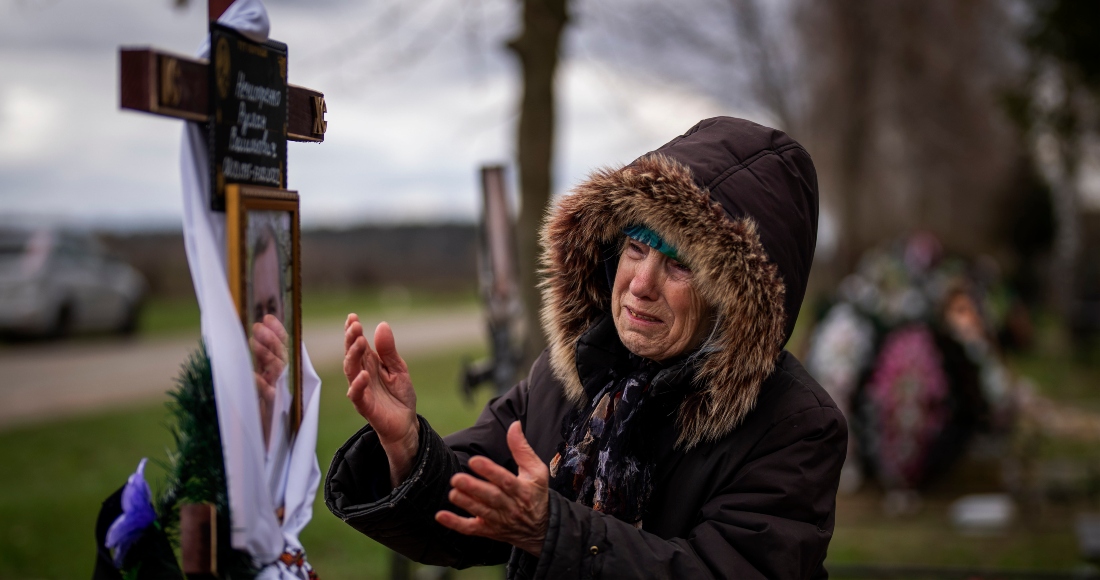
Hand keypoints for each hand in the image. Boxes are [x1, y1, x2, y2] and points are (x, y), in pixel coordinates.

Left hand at [251, 314, 287, 445]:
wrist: (259, 448)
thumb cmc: (252, 418)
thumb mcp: (250, 388)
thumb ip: (253, 368)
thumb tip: (245, 343)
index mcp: (276, 376)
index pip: (281, 349)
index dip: (277, 333)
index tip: (268, 317)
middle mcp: (280, 383)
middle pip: (281, 356)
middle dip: (272, 339)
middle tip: (258, 325)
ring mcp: (278, 396)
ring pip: (277, 370)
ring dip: (266, 354)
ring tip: (253, 340)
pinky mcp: (272, 411)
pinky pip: (267, 394)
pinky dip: (258, 383)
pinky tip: (251, 374)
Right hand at [344, 314, 417, 485]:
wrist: (406, 423)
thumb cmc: (399, 395)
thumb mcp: (399, 368)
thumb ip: (389, 350)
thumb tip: (382, 325)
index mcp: (370, 364)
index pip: (358, 344)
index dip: (353, 331)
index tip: (352, 317)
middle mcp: (362, 375)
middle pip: (352, 355)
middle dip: (351, 339)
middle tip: (354, 325)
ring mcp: (362, 390)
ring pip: (351, 371)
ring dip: (353, 356)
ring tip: (359, 342)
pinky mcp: (365, 406)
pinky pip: (357, 395)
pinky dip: (358, 385)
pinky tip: (364, 374)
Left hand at [435, 421, 548, 556]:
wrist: (541, 529)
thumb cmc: (536, 494)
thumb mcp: (536, 470)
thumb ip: (522, 448)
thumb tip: (515, 425)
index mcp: (523, 490)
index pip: (506, 480)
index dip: (490, 471)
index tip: (475, 461)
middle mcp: (511, 507)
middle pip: (492, 497)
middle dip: (474, 488)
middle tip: (457, 479)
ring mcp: (499, 520)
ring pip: (481, 512)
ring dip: (466, 503)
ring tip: (453, 493)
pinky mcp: (489, 530)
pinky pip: (471, 529)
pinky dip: (456, 524)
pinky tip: (441, 516)